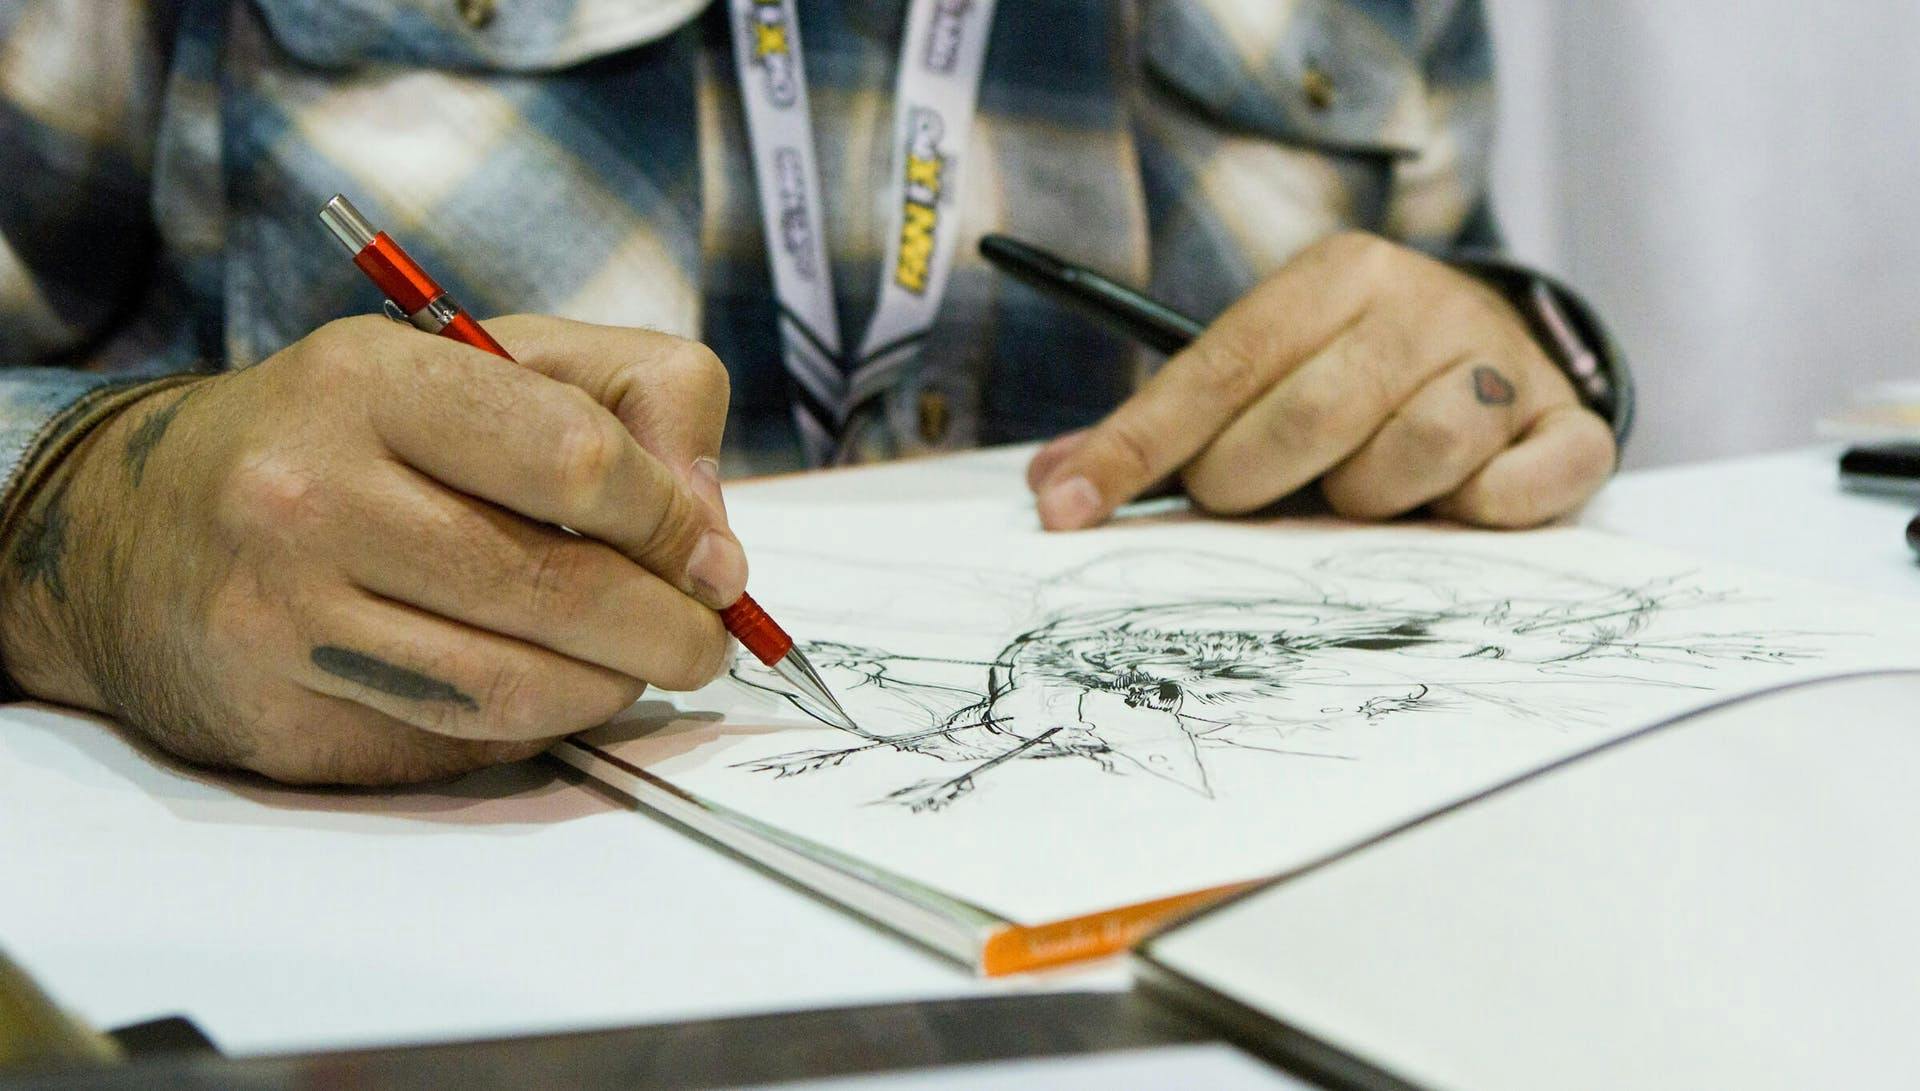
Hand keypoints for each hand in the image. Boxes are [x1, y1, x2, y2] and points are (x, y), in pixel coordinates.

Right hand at [0, 315, 740, 784]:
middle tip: (704, 639)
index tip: (712, 560)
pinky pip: (458, 745)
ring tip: (635, 666)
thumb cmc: (354, 433)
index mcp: (370, 379)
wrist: (138, 523)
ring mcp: (281, 617)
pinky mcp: (277, 719)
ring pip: (518, 689)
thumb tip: (712, 534)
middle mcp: (306, 494)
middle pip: (559, 590)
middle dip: (669, 628)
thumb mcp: (486, 359)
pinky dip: (533, 727)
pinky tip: (540, 690)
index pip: (576, 459)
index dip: (673, 522)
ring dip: (613, 689)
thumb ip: (633, 398)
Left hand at [1026, 233, 1615, 528]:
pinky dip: (1477, 516)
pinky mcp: (1567, 426)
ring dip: (1371, 500)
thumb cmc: (1358, 379)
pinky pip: (1518, 492)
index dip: (1138, 446)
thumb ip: (1161, 431)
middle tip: (1249, 501)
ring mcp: (1502, 361)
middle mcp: (1423, 302)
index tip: (1068, 510)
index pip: (1218, 368)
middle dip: (1255, 482)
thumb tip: (1052, 488)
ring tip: (1366, 490)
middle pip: (1310, 416)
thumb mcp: (1262, 378)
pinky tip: (1456, 504)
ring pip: (1413, 455)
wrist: (1504, 356)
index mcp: (1338, 275)